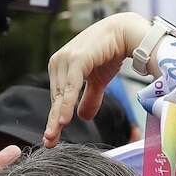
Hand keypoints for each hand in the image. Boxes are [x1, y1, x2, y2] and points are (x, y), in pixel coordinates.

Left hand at [44, 12, 150, 147]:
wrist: (126, 32)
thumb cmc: (111, 52)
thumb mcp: (99, 80)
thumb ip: (90, 97)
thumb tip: (83, 118)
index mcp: (60, 66)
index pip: (57, 97)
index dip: (55, 118)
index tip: (51, 139)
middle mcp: (59, 62)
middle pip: (56, 98)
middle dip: (53, 122)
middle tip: (49, 142)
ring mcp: (66, 59)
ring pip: (61, 94)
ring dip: (58, 117)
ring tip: (53, 136)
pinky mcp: (76, 58)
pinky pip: (71, 87)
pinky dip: (67, 104)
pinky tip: (64, 120)